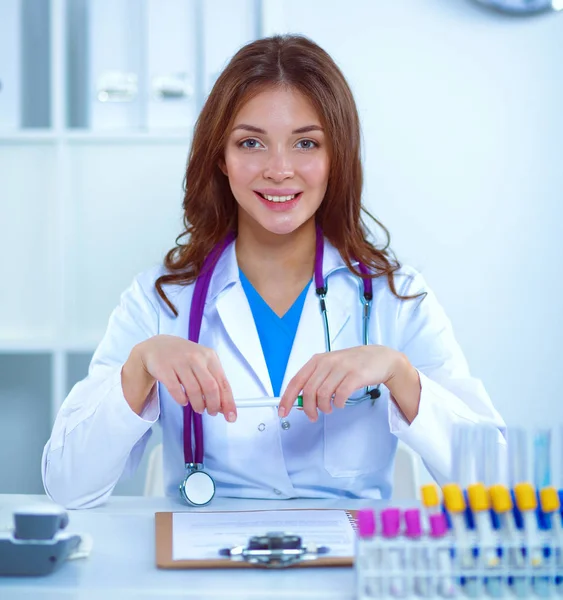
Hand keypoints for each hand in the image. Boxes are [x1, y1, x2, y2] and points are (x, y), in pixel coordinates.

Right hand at [126, 334, 235, 421]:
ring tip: (199, 409)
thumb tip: (224, 407)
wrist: (158, 346)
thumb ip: (214, 382)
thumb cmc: (185, 358)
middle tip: (212, 413)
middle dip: (213, 405)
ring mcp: (180, 362)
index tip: (231, 417)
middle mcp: (196, 357)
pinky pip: (176, 390)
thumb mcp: (203, 363)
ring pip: (194, 390)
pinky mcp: (165, 368)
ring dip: (198, 405)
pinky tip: (184, 401)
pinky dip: (182, 400)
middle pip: (210, 387)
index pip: (223, 383)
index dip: (228, 402)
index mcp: (210, 356)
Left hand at [278, 345, 403, 421]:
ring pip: (323, 395)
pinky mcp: (355, 375)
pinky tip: (340, 403)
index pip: (296, 381)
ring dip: (324, 407)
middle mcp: (327, 362)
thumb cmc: (352, 364)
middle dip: (308, 408)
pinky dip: (338, 404)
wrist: (380, 358)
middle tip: (312, 416)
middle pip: (308, 391)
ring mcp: (341, 368)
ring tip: (329, 408)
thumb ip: (315, 381)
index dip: (286, 398)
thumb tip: (298, 402)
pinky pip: (340, 395)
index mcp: (317, 360)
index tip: (282, 411)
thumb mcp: (330, 368)